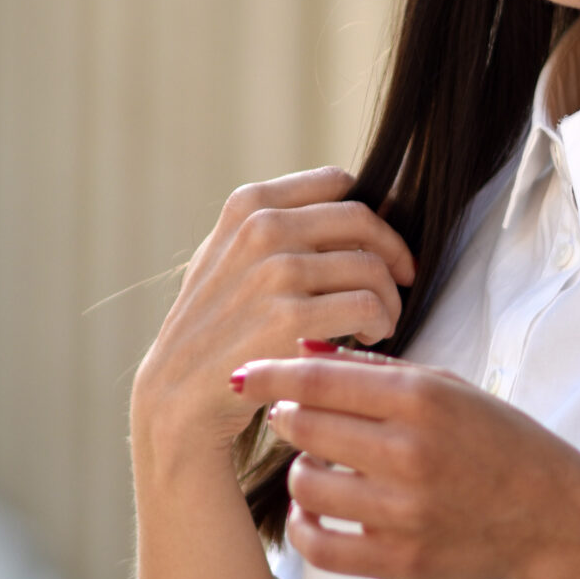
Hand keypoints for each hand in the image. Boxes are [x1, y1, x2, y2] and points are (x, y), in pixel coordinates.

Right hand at [132, 171, 415, 465]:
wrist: (177, 395)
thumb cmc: (214, 327)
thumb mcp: (228, 256)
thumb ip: (276, 222)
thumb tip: (348, 196)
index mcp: (250, 203)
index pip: (338, 183)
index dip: (371, 214)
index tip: (380, 245)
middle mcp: (262, 227)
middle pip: (363, 221)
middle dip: (392, 253)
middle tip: (401, 281)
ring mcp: (276, 271)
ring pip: (372, 267)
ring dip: (389, 298)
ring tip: (377, 322)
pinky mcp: (291, 318)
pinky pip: (368, 306)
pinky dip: (380, 324)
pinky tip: (366, 339)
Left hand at [231, 349, 579, 578]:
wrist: (551, 515)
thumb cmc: (497, 440)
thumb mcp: (448, 387)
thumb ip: (376, 368)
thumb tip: (303, 350)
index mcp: (423, 399)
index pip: (321, 379)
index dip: (270, 374)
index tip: (240, 373)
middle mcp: (411, 452)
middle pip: (305, 427)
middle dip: (286, 418)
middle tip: (290, 416)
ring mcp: (404, 511)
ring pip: (306, 485)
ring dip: (299, 472)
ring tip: (316, 466)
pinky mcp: (400, 561)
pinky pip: (319, 545)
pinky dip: (304, 526)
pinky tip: (312, 511)